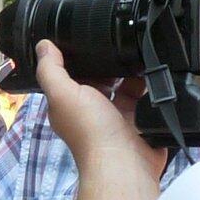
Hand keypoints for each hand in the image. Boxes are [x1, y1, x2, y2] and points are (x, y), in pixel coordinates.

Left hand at [34, 43, 168, 181]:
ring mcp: (117, 120)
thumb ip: (51, 70)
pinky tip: (156, 74)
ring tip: (143, 56)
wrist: (124, 162)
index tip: (91, 37)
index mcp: (71, 105)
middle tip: (123, 44)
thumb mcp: (62, 93)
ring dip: (134, 75)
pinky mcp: (139, 125)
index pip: (73, 77)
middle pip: (102, 81)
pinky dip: (151, 90)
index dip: (80, 58)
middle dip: (112, 65)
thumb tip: (43, 44)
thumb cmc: (90, 129)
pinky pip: (145, 102)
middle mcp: (92, 113)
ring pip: (127, 90)